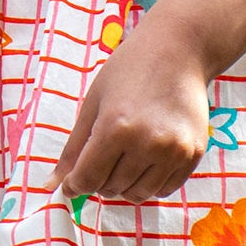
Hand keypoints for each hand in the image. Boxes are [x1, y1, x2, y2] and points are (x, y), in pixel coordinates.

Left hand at [45, 22, 213, 203]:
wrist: (177, 51)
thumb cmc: (128, 71)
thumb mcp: (92, 103)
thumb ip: (73, 149)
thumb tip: (52, 186)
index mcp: (115, 128)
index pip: (88, 179)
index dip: (75, 184)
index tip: (73, 181)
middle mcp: (147, 143)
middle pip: (112, 188)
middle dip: (99, 180)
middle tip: (102, 157)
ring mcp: (174, 150)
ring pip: (139, 194)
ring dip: (124, 184)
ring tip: (122, 159)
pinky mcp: (193, 153)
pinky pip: (165, 189)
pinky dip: (149, 182)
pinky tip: (144, 159)